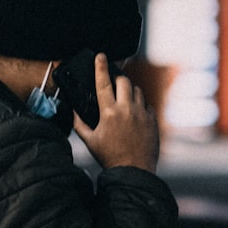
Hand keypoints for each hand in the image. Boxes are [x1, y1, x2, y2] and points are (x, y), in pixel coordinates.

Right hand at [73, 53, 159, 172]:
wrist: (134, 171)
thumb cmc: (111, 157)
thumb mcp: (90, 141)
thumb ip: (80, 124)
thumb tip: (74, 111)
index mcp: (109, 112)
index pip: (103, 83)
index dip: (100, 67)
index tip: (100, 56)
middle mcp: (127, 109)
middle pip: (124, 81)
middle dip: (117, 78)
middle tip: (113, 83)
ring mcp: (142, 113)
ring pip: (137, 90)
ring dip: (129, 91)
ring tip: (124, 100)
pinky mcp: (153, 120)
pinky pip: (147, 104)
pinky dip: (140, 105)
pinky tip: (135, 114)